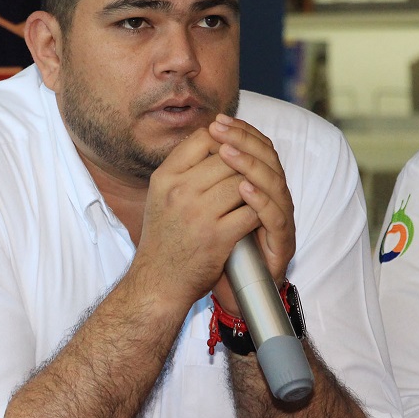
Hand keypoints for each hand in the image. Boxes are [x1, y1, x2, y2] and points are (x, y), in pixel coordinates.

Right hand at [132, 127, 258, 312]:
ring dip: (255, 186)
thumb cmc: (164, 235)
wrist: (159, 280)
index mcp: (165, 177)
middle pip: (227, 157)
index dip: (223, 140)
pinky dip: (259, 211)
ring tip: (256, 192)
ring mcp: (199, 214)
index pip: (203, 138)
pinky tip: (258, 214)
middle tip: (252, 172)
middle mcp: (179, 191)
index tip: (231, 151)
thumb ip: (182, 168)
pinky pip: (251, 212)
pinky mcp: (218, 236)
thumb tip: (212, 137)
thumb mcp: (160, 194)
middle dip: (244, 163)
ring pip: (243, 182)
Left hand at [207, 114, 295, 314]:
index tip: (216, 120)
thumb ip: (206, 178)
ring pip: (275, 183)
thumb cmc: (212, 247)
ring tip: (228, 152)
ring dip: (250, 165)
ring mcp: (281, 220)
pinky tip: (243, 189)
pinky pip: (275, 217)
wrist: (226, 291)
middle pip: (269, 159)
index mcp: (260, 186)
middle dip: (243, 140)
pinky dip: (260, 200)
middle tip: (221, 128)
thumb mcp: (204, 206)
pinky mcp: (283, 243)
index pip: (257, 148)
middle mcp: (275, 198)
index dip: (240, 132)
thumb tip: (191, 142)